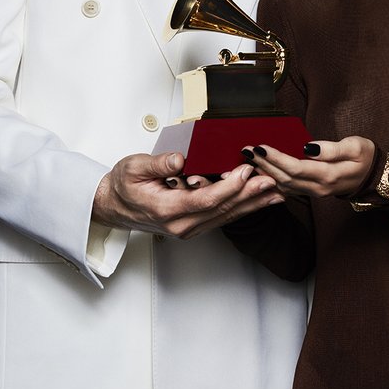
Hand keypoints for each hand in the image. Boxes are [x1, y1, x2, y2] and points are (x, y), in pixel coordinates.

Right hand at [92, 151, 282, 240]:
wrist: (112, 206)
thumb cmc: (122, 186)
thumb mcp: (133, 167)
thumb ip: (158, 164)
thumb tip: (178, 160)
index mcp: (167, 209)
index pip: (205, 199)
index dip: (228, 186)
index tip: (246, 170)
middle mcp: (181, 224)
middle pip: (223, 210)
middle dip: (250, 195)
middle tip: (273, 180)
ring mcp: (188, 228)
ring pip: (226, 216)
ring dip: (252, 204)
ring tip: (276, 192)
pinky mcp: (193, 226)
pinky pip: (222, 218)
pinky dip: (243, 208)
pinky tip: (258, 201)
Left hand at [241, 137, 375, 198]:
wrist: (373, 177)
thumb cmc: (366, 157)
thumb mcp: (356, 147)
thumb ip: (332, 149)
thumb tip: (308, 148)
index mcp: (329, 175)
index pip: (296, 168)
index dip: (276, 158)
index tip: (260, 147)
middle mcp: (318, 188)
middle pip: (284, 178)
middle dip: (263, 164)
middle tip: (245, 151)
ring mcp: (314, 192)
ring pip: (283, 186)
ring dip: (263, 174)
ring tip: (246, 161)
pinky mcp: (310, 192)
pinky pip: (286, 189)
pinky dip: (270, 181)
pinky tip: (259, 173)